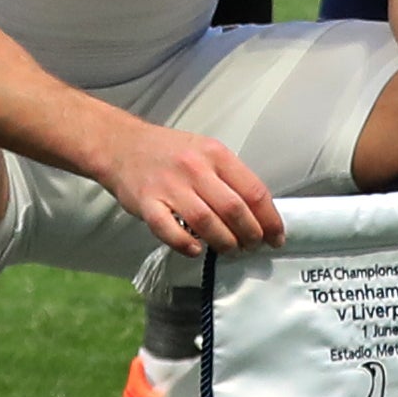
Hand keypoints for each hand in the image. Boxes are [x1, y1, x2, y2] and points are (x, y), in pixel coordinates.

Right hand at [103, 121, 284, 253]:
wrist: (122, 145)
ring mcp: (169, 186)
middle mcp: (194, 168)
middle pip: (234, 209)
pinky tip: (196, 250)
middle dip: (250, 235)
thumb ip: (229, 177)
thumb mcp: (205, 151)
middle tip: (253, 246)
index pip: (253, 190)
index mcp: (215, 154)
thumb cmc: (169, 151)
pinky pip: (169, 230)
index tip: (276, 237)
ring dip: (224, 243)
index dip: (269, 219)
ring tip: (230, 250)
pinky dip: (186, 244)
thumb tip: (258, 212)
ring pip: (206, 222)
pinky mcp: (147, 203)